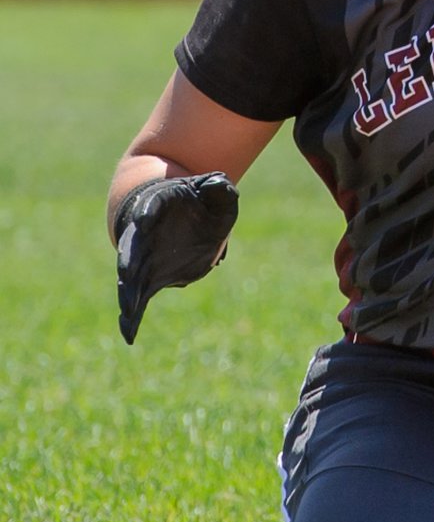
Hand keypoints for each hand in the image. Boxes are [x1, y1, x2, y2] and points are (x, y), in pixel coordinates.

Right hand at [115, 172, 238, 343]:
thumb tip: (218, 185)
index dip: (147, 212)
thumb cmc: (198, 201)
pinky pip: (139, 299)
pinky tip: (129, 335)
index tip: (144, 219)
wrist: (182, 214)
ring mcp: (144, 257)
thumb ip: (218, 189)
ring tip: (128, 310)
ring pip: (131, 277)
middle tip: (126, 273)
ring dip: (129, 293)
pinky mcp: (150, 278)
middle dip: (129, 260)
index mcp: (158, 204)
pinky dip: (133, 317)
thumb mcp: (214, 191)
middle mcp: (144, 233)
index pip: (150, 207)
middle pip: (133, 247)